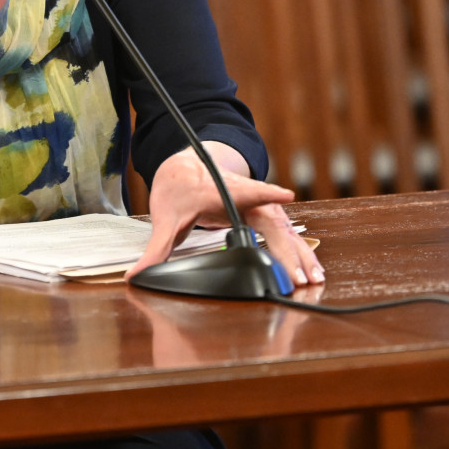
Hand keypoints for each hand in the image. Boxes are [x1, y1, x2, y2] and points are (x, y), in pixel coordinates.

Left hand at [126, 144, 322, 285]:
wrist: (187, 171)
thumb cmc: (179, 190)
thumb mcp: (165, 220)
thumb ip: (155, 251)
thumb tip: (135, 276)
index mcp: (224, 192)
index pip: (247, 192)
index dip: (265, 194)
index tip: (285, 196)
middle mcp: (248, 198)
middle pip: (273, 222)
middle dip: (288, 248)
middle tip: (300, 275)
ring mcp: (260, 207)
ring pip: (285, 230)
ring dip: (300, 254)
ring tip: (313, 278)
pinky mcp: (265, 216)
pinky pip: (285, 235)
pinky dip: (298, 252)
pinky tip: (310, 270)